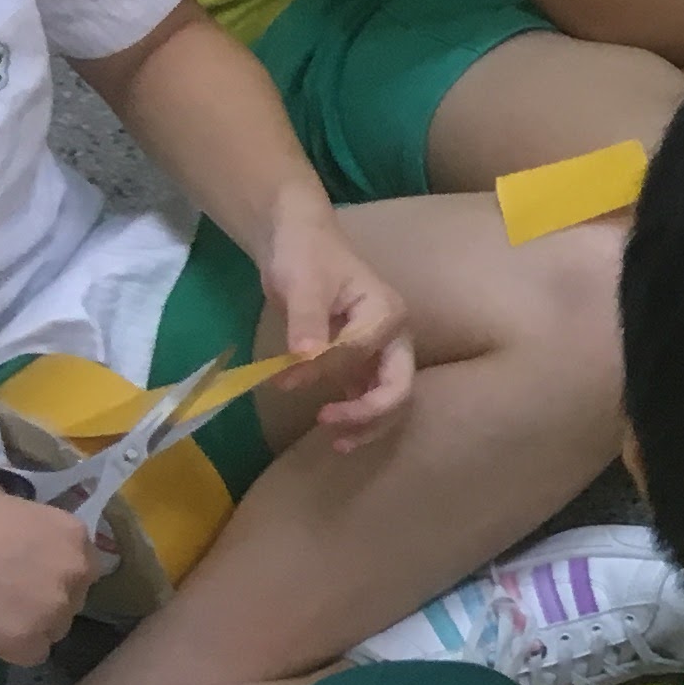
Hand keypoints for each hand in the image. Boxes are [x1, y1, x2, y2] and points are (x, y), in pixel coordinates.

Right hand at [0, 484, 99, 662]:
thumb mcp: (6, 504)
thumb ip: (33, 526)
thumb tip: (29, 534)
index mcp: (73, 534)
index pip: (82, 566)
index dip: (54, 574)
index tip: (29, 576)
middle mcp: (76, 570)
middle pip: (74, 598)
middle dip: (46, 600)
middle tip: (8, 595)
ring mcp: (55, 607)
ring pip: (56, 628)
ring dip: (31, 625)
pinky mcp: (27, 639)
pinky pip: (32, 654)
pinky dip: (11, 648)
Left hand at [258, 201, 414, 445]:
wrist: (298, 241)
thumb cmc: (305, 255)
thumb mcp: (302, 283)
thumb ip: (307, 321)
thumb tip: (306, 356)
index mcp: (388, 315)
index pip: (364, 355)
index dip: (327, 371)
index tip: (285, 378)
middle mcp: (394, 337)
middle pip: (398, 388)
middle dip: (369, 414)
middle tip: (331, 429)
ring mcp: (381, 351)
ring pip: (389, 398)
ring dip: (368, 423)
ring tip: (339, 443)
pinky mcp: (364, 360)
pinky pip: (369, 394)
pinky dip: (356, 413)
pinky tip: (335, 426)